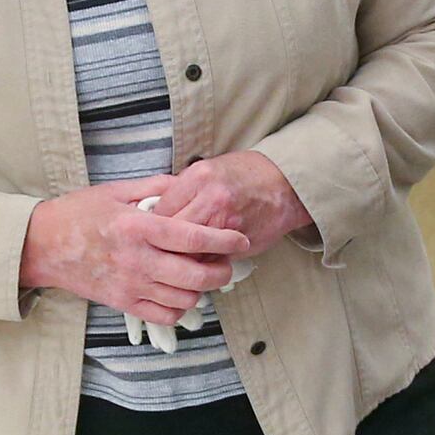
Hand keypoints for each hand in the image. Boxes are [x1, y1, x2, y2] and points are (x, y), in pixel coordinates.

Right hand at [21, 180, 246, 325]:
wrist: (42, 246)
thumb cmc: (77, 214)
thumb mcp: (116, 191)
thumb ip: (155, 187)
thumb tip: (186, 182)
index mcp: (137, 227)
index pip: (192, 237)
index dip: (223, 240)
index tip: (240, 239)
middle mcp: (137, 259)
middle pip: (196, 275)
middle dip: (221, 271)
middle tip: (226, 262)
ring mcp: (130, 285)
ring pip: (185, 298)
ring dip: (201, 289)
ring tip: (202, 275)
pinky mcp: (122, 303)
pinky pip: (164, 315)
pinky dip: (180, 307)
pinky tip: (179, 292)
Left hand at [157, 150, 309, 257]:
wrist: (284, 185)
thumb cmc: (244, 176)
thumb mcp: (208, 170)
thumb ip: (181, 190)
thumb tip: (153, 212)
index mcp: (198, 177)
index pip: (160, 210)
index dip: (151, 226)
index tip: (150, 234)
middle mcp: (211, 199)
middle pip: (172, 234)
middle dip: (162, 246)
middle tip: (158, 252)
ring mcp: (226, 223)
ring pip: (189, 251)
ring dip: (181, 258)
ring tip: (175, 260)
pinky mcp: (239, 242)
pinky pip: (211, 260)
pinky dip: (203, 263)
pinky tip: (200, 260)